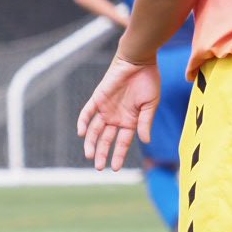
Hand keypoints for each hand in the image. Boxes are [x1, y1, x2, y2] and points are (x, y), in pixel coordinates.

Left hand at [77, 54, 160, 170]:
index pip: (122, 143)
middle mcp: (116, 117)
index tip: (116, 169)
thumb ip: (145, 123)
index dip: (119, 155)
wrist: (138, 62)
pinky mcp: (98, 98)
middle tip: (99, 167)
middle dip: (102, 153)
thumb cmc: (148, 82)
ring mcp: (105, 108)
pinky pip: (87, 112)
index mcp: (130, 121)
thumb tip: (145, 141)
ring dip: (91, 142)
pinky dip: (83, 121)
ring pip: (94, 129)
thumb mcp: (150, 105)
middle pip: (106, 139)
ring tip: (89, 155)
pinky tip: (81, 133)